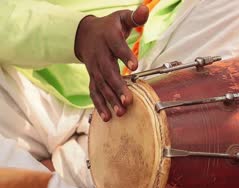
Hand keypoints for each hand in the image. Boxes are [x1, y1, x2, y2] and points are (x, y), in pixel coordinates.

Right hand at [74, 5, 148, 120]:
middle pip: (108, 71)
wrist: (85, 34)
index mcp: (108, 38)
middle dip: (117, 87)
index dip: (125, 56)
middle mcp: (99, 54)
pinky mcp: (92, 77)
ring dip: (110, 99)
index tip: (135, 66)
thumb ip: (135, 16)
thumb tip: (146, 9)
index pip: (117, 47)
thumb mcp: (121, 18)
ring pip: (101, 85)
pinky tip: (106, 117)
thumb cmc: (109, 27)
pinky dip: (99, 105)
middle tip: (128, 100)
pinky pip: (94, 92)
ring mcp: (94, 68)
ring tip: (120, 112)